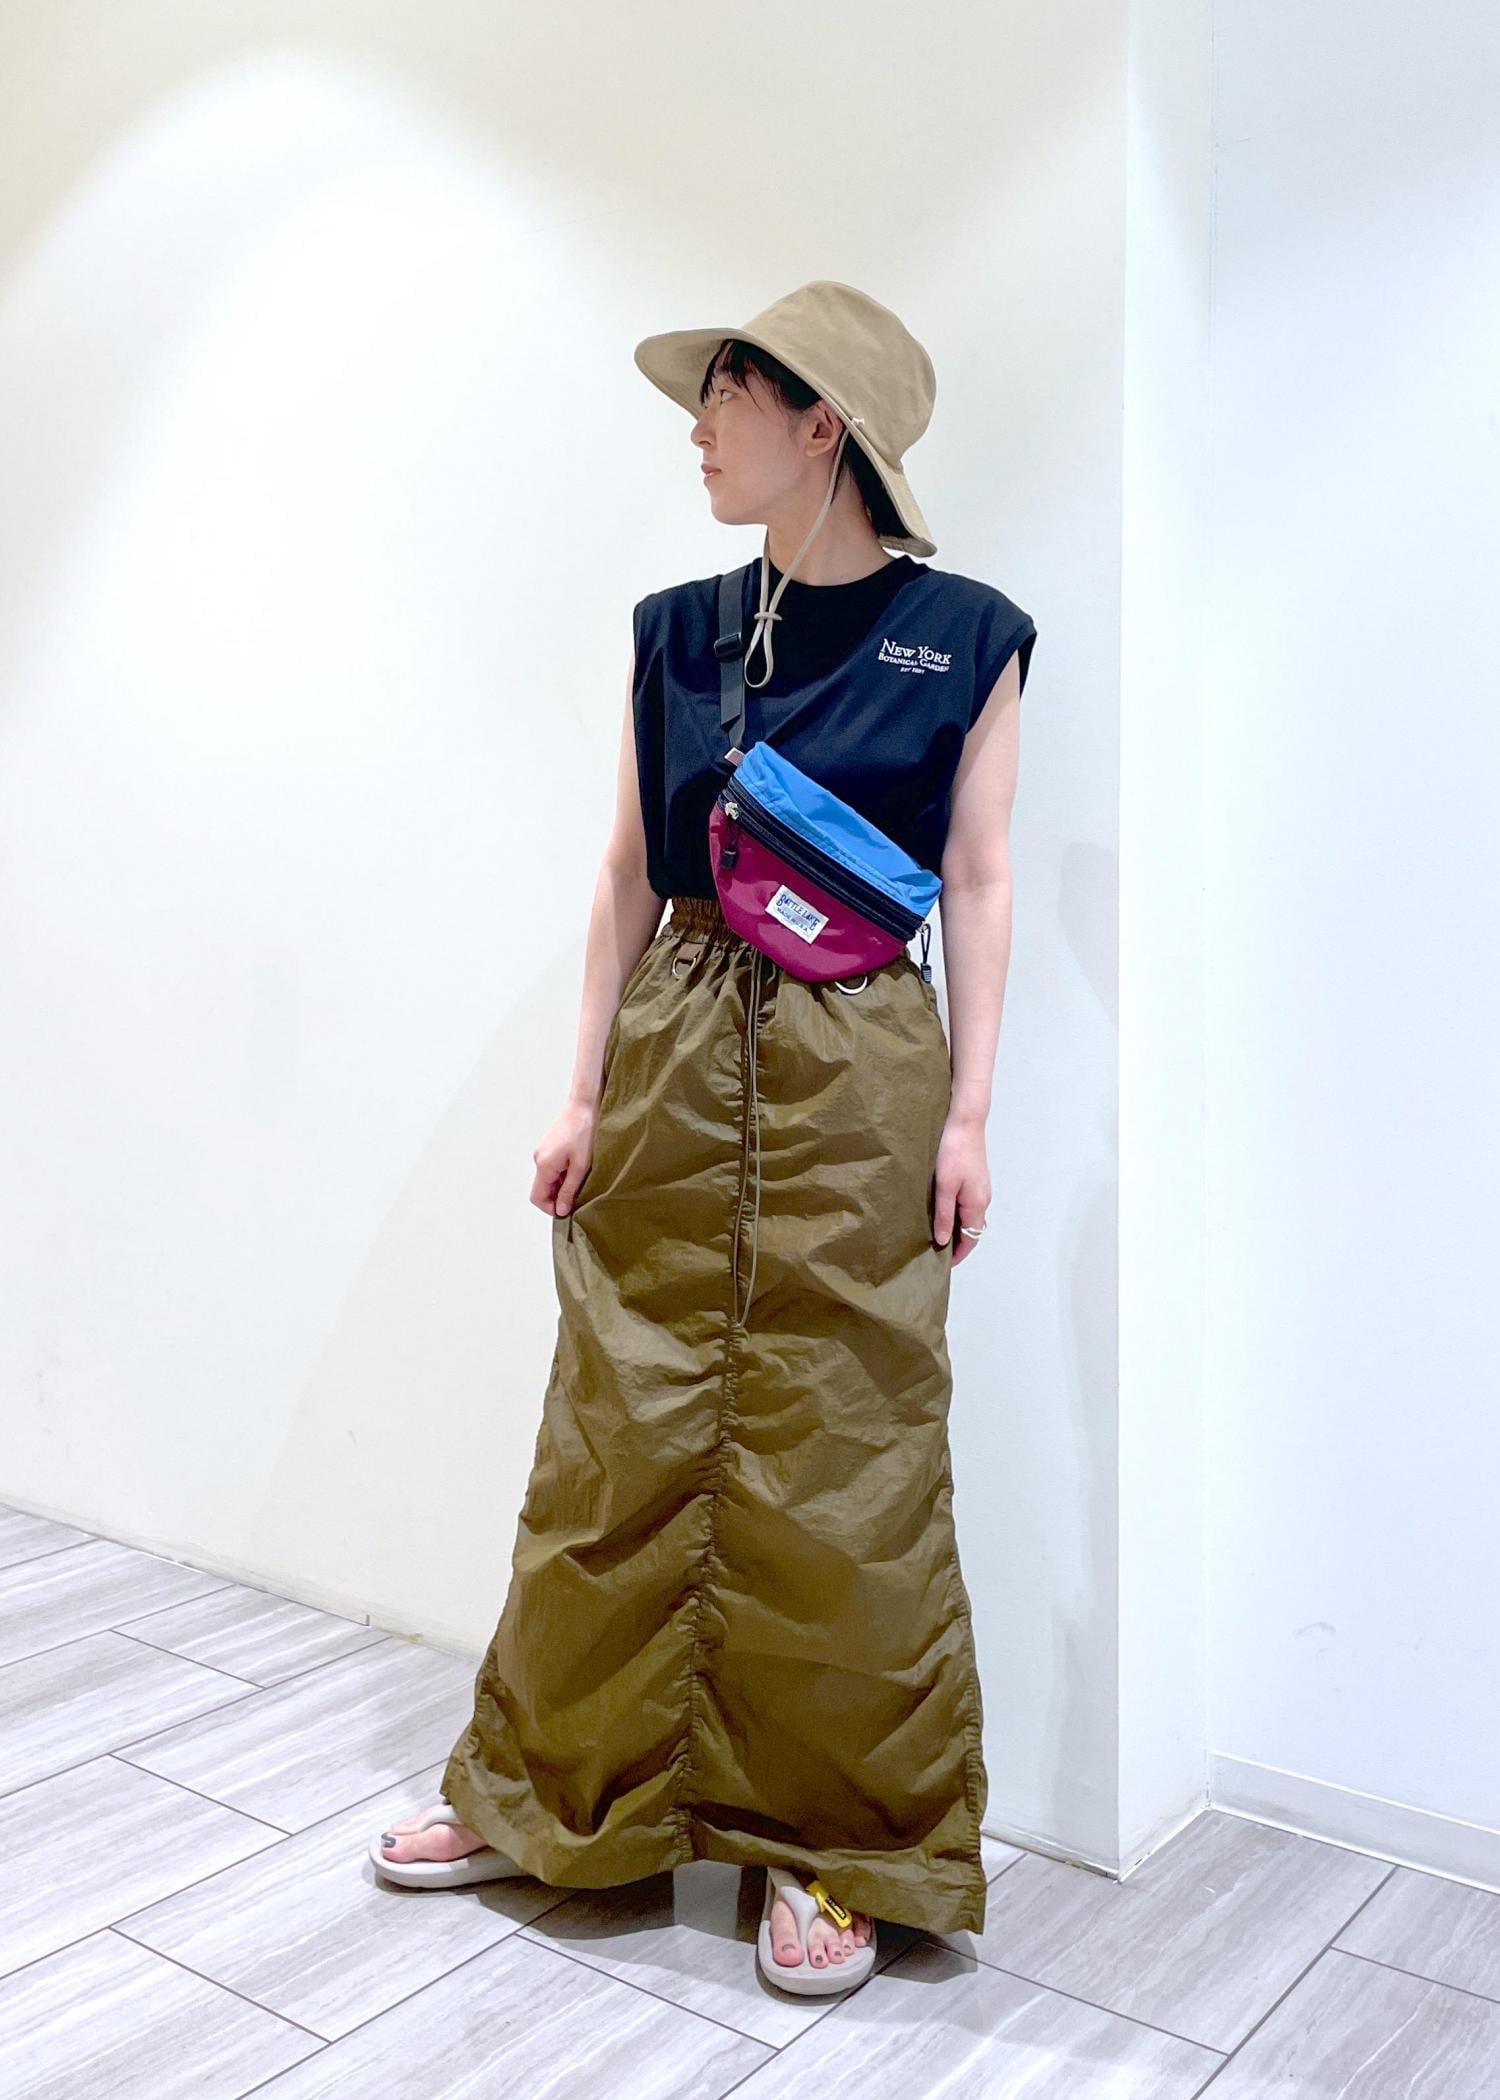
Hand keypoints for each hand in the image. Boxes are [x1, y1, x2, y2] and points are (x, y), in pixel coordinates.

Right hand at [532, 1099, 597, 1217]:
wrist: (585, 1104)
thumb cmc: (585, 1130)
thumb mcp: (581, 1166)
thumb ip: (569, 1190)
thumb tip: (561, 1210)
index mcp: (544, 1165)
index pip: (537, 1198)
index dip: (551, 1208)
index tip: (568, 1210)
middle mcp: (538, 1158)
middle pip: (542, 1189)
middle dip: (559, 1196)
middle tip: (580, 1194)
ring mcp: (542, 1151)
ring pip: (548, 1178)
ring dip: (562, 1184)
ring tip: (582, 1177)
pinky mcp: (549, 1146)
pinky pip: (551, 1167)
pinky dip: (563, 1173)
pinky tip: (579, 1166)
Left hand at [933, 1113, 989, 1265]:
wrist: (965, 1123)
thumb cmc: (953, 1152)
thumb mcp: (944, 1186)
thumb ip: (944, 1215)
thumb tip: (943, 1240)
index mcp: (977, 1204)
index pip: (971, 1238)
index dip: (959, 1254)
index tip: (943, 1264)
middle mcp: (983, 1199)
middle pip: (973, 1230)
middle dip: (958, 1244)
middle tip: (936, 1252)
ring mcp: (981, 1189)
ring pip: (971, 1217)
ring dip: (957, 1229)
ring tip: (937, 1235)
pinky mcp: (976, 1180)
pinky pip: (969, 1206)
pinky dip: (958, 1215)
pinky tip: (943, 1212)